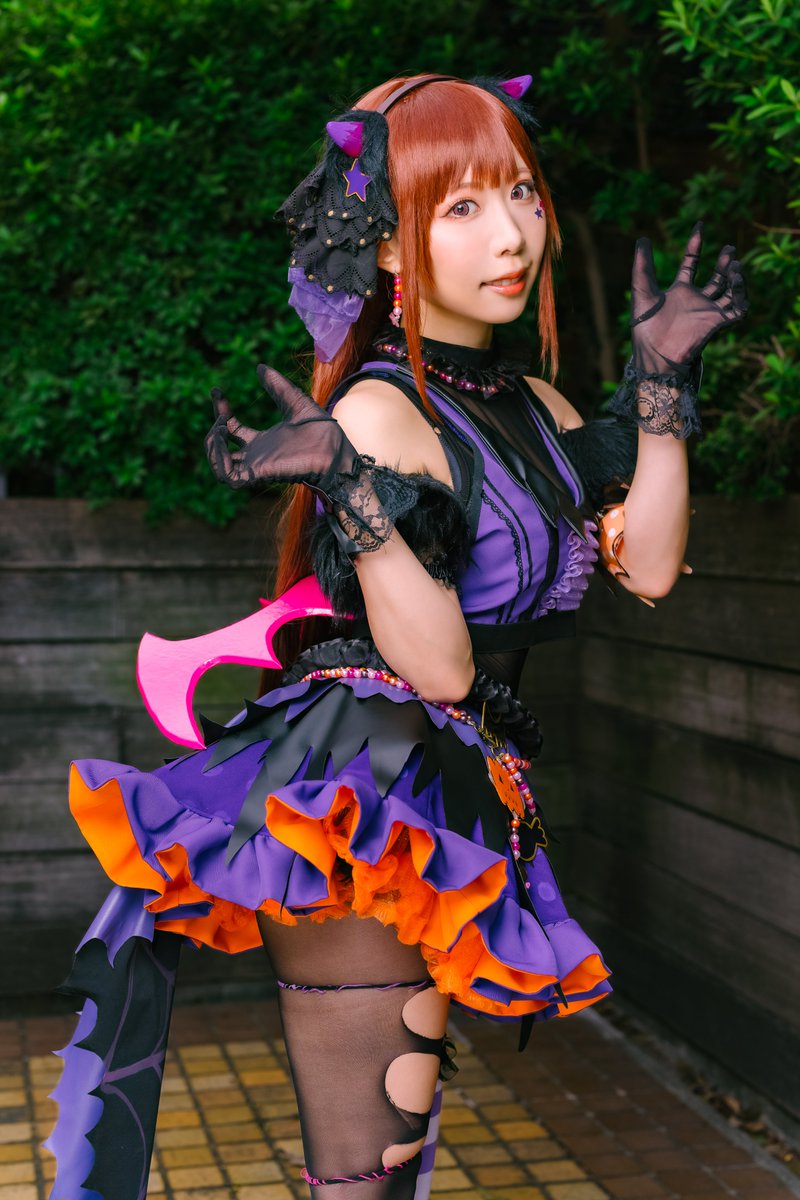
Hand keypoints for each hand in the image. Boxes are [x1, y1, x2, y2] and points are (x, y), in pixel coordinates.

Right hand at [205, 365, 358, 491]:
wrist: (334, 449)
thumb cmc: (322, 431)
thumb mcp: (294, 400)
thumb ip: (276, 386)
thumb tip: (260, 367)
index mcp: (262, 442)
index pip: (230, 430)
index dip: (219, 410)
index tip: (217, 391)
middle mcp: (257, 456)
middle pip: (220, 451)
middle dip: (213, 432)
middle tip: (222, 415)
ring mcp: (257, 467)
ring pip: (219, 468)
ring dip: (212, 446)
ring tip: (222, 428)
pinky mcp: (260, 474)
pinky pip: (228, 477)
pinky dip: (219, 460)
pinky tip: (226, 440)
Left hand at [629, 222, 748, 379]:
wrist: (655, 355)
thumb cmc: (646, 329)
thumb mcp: (643, 292)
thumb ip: (642, 267)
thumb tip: (642, 239)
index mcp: (678, 291)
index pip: (691, 263)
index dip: (695, 245)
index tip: (699, 226)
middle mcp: (695, 300)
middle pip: (716, 277)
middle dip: (724, 262)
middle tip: (730, 249)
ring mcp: (708, 312)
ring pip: (730, 291)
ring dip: (735, 277)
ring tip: (734, 264)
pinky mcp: (717, 323)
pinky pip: (738, 309)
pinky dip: (741, 295)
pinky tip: (737, 281)